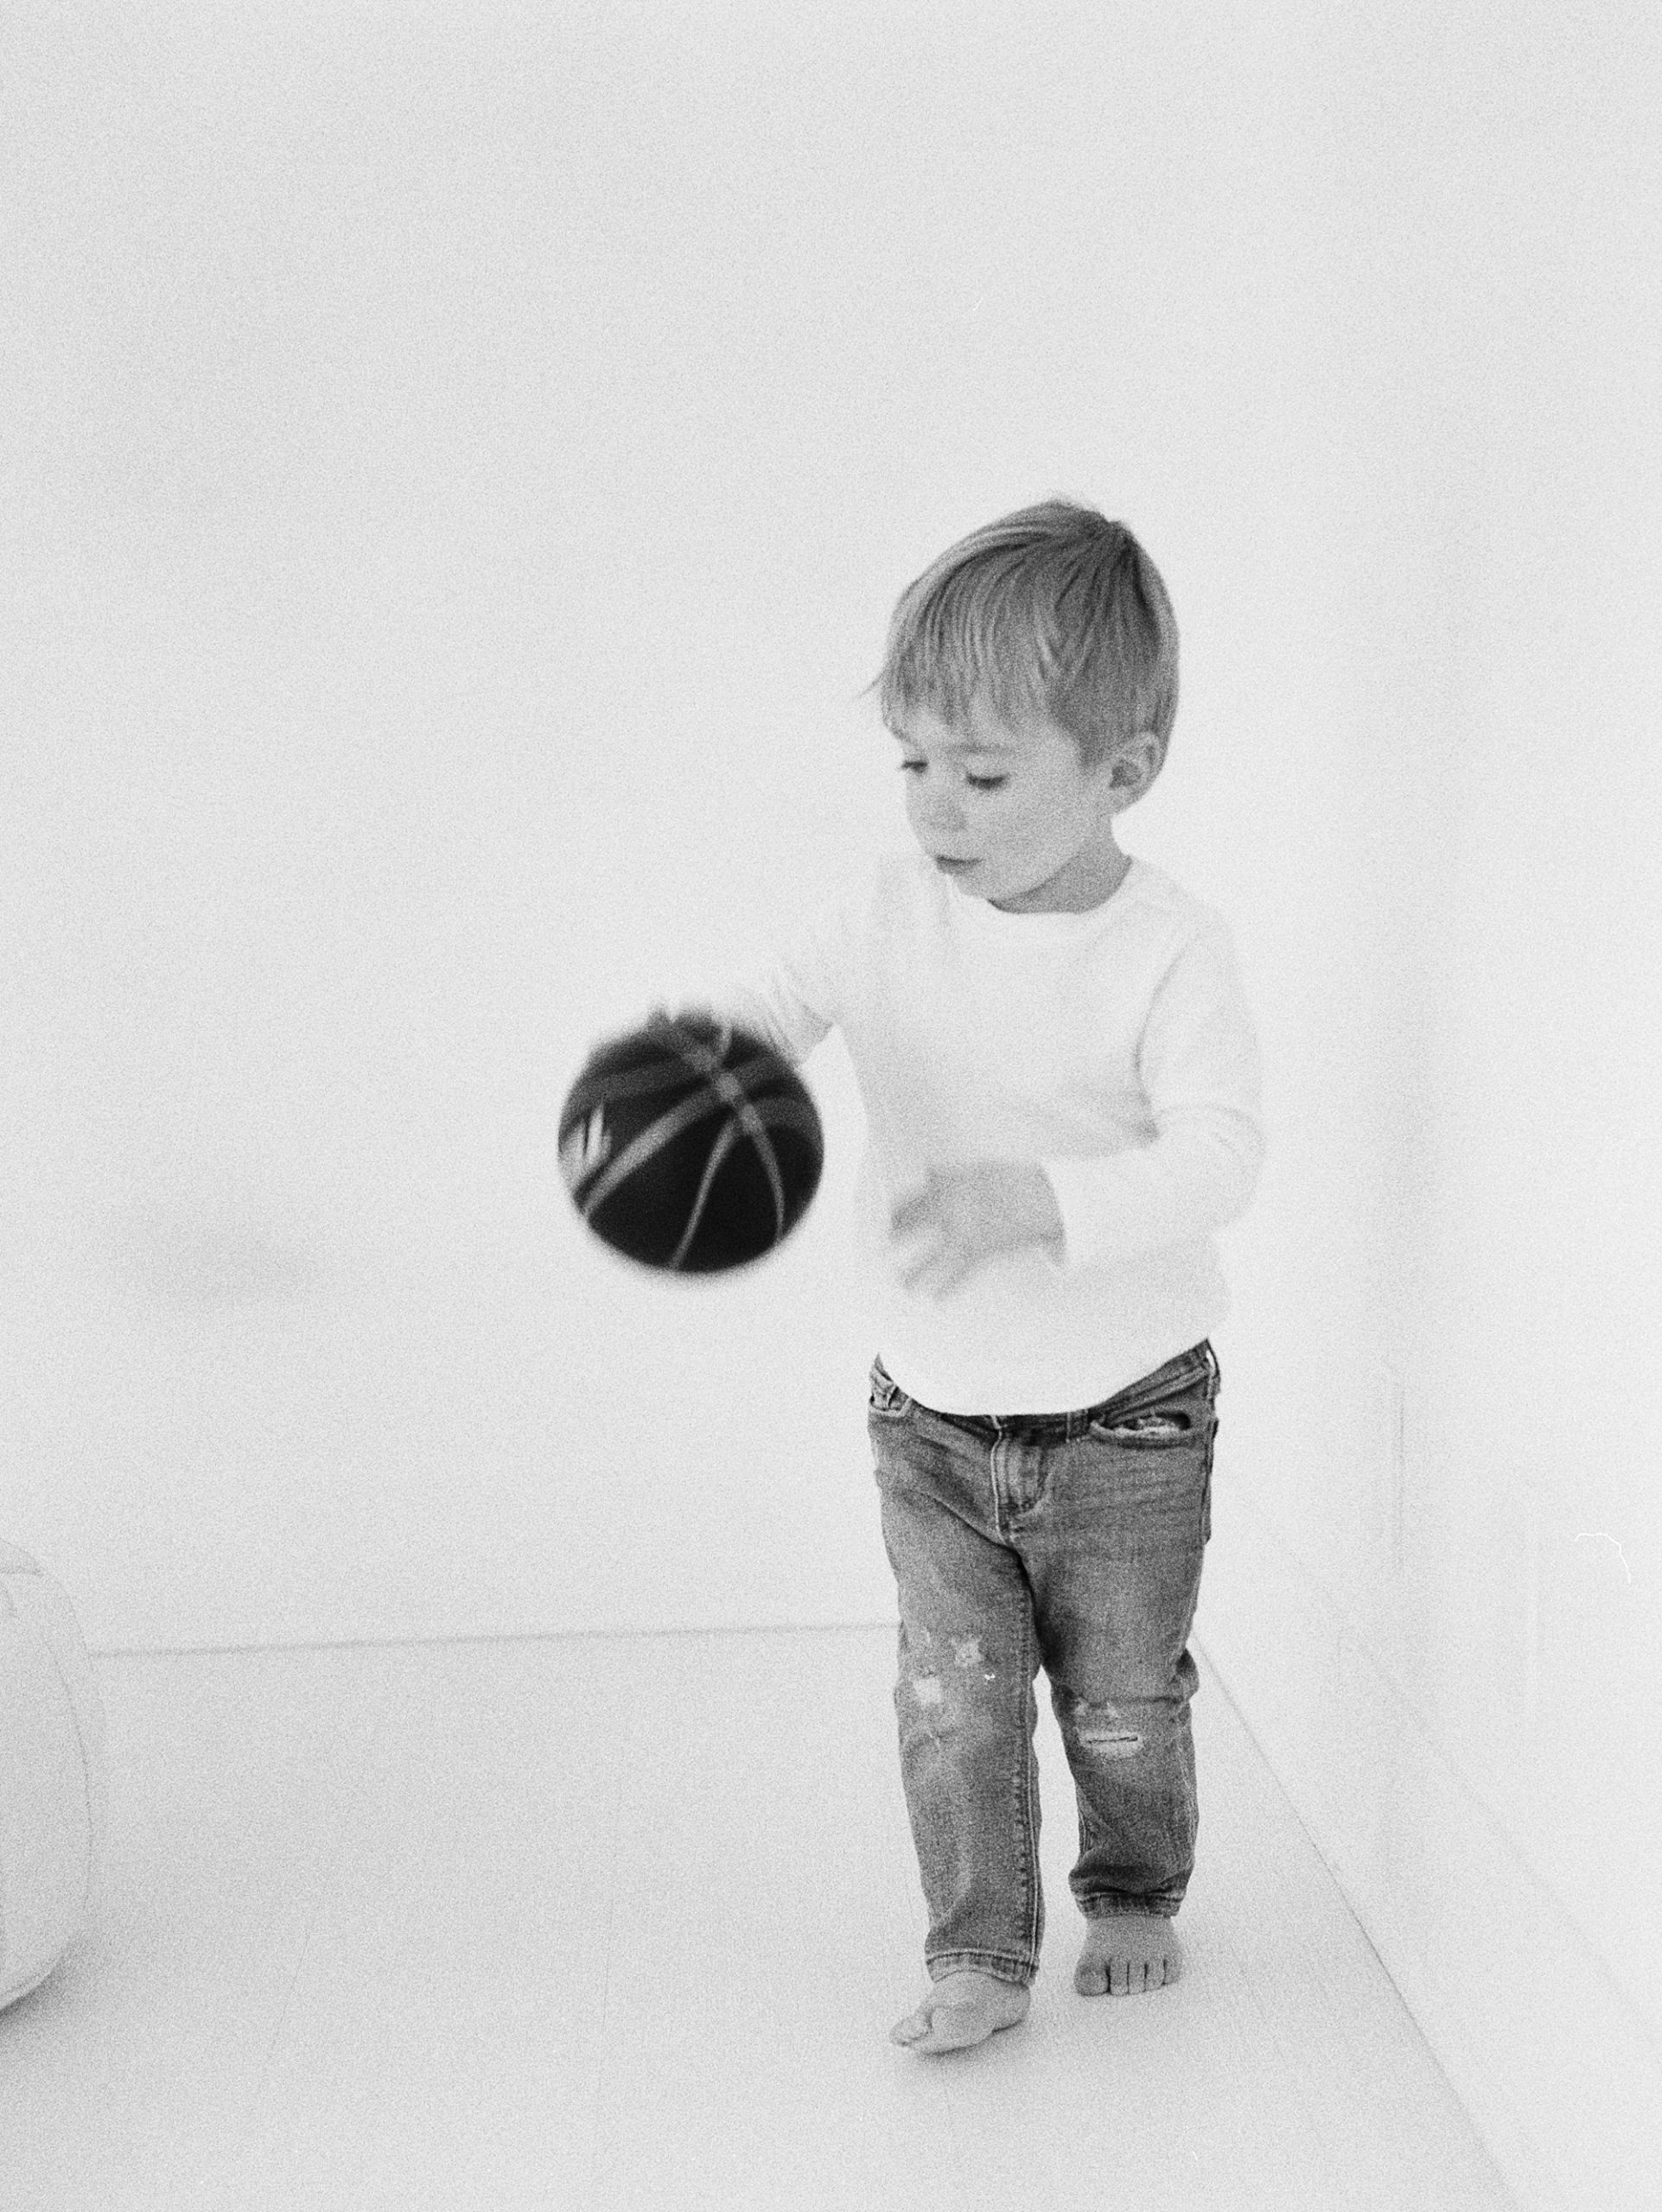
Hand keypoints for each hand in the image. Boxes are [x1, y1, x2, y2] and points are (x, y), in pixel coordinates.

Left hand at [890, 1162, 1063, 1298]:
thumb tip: (927, 1172)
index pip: (916, 1197)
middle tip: (884, 1243)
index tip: (888, 1219)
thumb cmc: (1008, 1181)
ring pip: (936, 1254)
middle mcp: (953, 1208)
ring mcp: (967, 1230)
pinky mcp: (982, 1249)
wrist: (1038, 1196)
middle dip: (898, 1233)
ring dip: (918, 1271)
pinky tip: (936, 1300)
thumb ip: (949, 1174)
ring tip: (901, 1285)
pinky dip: (949, 1286)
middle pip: (917, 1221)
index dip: (899, 1210)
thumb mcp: (977, 1170)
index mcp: (950, 1186)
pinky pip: (962, 1270)